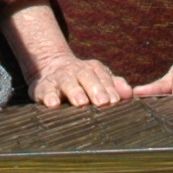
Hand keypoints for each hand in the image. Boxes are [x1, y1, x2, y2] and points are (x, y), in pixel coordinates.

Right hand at [3, 2, 130, 105]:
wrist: (50, 68)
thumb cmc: (82, 80)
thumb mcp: (99, 79)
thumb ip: (115, 85)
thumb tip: (130, 93)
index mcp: (92, 68)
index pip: (103, 76)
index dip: (109, 88)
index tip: (115, 101)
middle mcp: (75, 71)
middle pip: (87, 77)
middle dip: (95, 89)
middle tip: (103, 102)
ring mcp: (59, 78)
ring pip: (67, 82)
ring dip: (75, 92)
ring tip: (81, 102)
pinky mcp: (42, 87)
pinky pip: (45, 91)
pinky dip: (49, 97)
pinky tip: (53, 104)